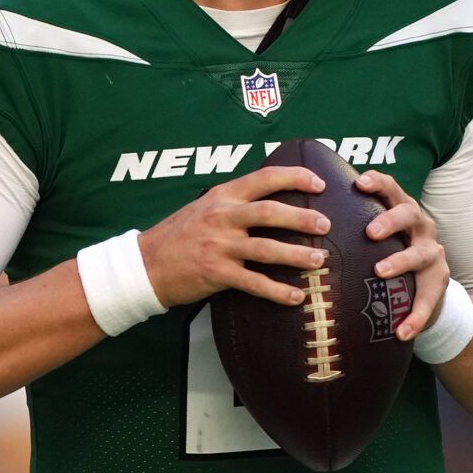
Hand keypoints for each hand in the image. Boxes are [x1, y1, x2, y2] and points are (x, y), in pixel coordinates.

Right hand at [138, 165, 330, 307]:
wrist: (146, 264)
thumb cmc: (178, 235)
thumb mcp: (204, 206)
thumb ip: (234, 202)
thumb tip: (271, 199)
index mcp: (222, 196)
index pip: (264, 178)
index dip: (295, 177)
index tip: (319, 183)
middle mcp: (223, 217)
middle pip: (270, 212)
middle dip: (302, 217)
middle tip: (326, 224)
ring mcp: (220, 246)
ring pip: (267, 248)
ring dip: (297, 254)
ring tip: (319, 260)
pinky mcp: (217, 273)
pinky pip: (254, 283)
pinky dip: (278, 291)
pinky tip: (296, 296)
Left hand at [354, 170, 448, 340]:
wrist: (425, 285)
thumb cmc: (389, 251)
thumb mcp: (378, 235)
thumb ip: (352, 224)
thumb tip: (303, 218)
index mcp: (403, 210)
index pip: (392, 189)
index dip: (378, 183)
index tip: (359, 183)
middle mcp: (421, 227)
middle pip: (410, 214)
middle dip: (390, 221)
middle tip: (370, 232)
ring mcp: (433, 253)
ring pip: (420, 254)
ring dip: (400, 261)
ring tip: (380, 272)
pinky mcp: (439, 281)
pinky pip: (429, 300)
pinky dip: (416, 316)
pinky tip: (401, 332)